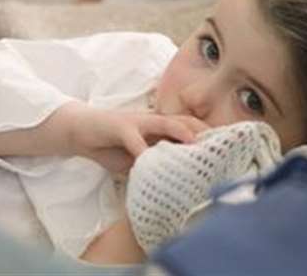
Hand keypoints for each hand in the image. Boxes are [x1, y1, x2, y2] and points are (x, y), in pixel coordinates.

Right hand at [69, 106, 208, 172]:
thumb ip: (154, 166)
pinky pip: (134, 139)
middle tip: (220, 143)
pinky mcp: (119, 126)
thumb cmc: (111, 147)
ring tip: (194, 143)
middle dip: (202, 130)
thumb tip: (173, 185)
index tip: (225, 147)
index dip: (206, 134)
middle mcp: (153, 122)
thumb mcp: (136, 160)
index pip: (188, 127)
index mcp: (159, 129)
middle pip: (184, 121)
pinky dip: (142, 150)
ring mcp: (137, 121)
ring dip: (180, 131)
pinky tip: (148, 161)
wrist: (80, 132)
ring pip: (164, 122)